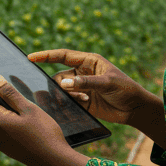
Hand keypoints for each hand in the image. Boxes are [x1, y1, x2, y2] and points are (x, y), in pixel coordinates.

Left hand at [0, 75, 87, 165]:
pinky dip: (8, 121)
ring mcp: (1, 143)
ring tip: (10, 99)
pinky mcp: (8, 149)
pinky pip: (4, 130)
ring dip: (1, 109)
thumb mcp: (29, 109)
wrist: (54, 162)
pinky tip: (20, 119)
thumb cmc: (44, 133)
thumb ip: (11, 94)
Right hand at [28, 49, 164, 144]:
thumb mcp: (107, 83)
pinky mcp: (83, 102)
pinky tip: (84, 104)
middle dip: (60, 84)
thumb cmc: (125, 89)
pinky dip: (70, 104)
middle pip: (60, 76)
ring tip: (83, 99)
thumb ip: (86, 83)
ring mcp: (82, 88)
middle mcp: (82, 73)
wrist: (135, 109)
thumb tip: (64, 84)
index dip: (46, 56)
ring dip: (67, 95)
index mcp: (89, 61)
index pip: (63, 56)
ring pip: (63, 90)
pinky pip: (69, 102)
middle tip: (68, 93)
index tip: (30, 58)